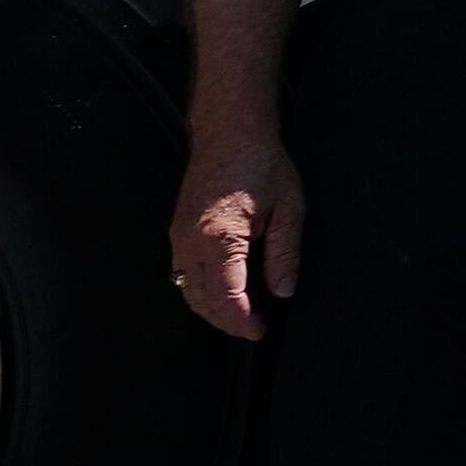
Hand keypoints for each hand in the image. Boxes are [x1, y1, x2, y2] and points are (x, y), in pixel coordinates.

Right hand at [168, 126, 302, 339]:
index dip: (242, 320)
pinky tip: (223, 294)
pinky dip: (201, 291)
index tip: (259, 331)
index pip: (226, 296)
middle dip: (227, 322)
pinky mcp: (177, 233)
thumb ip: (285, 254)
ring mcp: (179, 237)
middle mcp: (190, 241)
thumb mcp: (289, 208)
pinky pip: (184, 273)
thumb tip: (283, 291)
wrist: (229, 135)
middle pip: (202, 300)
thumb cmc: (261, 165)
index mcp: (219, 237)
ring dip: (212, 310)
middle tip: (254, 330)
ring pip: (188, 290)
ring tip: (241, 318)